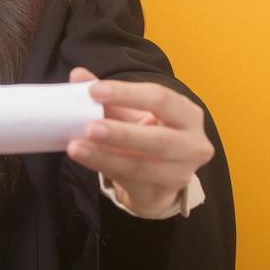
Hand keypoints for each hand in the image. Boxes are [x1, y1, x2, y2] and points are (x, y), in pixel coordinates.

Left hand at [64, 66, 214, 217]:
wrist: (158, 176)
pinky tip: (86, 159)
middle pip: (160, 139)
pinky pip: (131, 181)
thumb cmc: (147, 133)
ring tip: (76, 147)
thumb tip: (78, 75)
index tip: (94, 91)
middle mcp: (193, 144)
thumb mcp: (130, 112)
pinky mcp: (164, 194)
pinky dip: (105, 168)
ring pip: (142, 166)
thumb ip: (107, 95)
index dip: (127, 94)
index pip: (160, 98)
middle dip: (122, 133)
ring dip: (106, 156)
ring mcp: (182, 173)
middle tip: (89, 128)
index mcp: (188, 113)